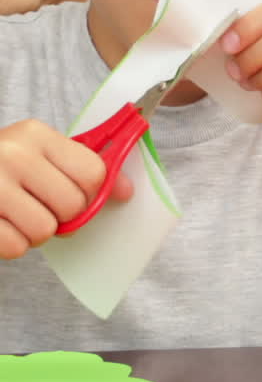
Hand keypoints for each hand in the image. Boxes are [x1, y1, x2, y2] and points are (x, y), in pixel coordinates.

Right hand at [0, 120, 132, 257]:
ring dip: (35, 232)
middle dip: (60, 214)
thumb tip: (128, 192)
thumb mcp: (40, 155)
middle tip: (38, 204)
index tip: (69, 190)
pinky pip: (16, 247)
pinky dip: (11, 244)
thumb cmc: (3, 166)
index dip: (87, 191)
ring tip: (16, 214)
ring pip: (45, 230)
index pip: (93, 172)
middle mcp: (13, 155)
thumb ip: (83, 169)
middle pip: (72, 205)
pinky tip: (1, 223)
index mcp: (35, 134)